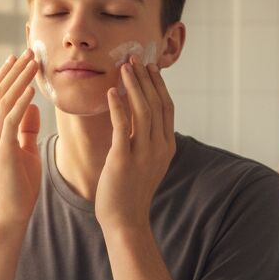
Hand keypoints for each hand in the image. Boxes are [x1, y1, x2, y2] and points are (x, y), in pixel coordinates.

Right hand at [0, 49, 40, 227]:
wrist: (11, 215)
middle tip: (28, 51)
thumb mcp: (26, 152)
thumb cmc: (20, 188)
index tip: (19, 58)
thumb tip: (33, 107)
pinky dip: (21, 103)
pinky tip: (31, 90)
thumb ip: (27, 130)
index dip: (7, 76)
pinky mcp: (2, 151)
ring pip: (4, 102)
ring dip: (19, 80)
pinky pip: (11, 121)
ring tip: (32, 62)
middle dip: (14, 71)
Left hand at [96, 57, 175, 232]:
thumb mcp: (146, 162)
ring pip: (143, 110)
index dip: (158, 84)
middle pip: (157, 103)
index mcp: (166, 146)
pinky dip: (118, 106)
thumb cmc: (131, 191)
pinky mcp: (123, 159)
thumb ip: (147, 140)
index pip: (166, 107)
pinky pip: (122, 126)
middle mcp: (159, 147)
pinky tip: (112, 91)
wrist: (125, 221)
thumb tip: (140, 117)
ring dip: (134, 86)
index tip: (149, 66)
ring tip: (124, 68)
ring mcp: (143, 154)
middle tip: (135, 58)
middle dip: (146, 79)